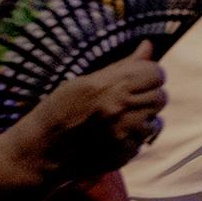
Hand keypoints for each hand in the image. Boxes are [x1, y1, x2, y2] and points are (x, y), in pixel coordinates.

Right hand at [11, 43, 165, 183]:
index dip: (148, 75)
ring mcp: (125, 135)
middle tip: (126, 101)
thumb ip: (123, 66)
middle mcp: (123, 110)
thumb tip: (148, 46)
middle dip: (148, 97)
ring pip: (156, 121)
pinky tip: (114, 136)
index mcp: (113, 86)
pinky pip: (143, 142)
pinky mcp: (124, 154)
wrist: (41, 150)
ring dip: (143, 119)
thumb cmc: (59, 110)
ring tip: (119, 119)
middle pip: (161, 97)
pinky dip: (133, 138)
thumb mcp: (86, 81)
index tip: (136, 80)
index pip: (157, 73)